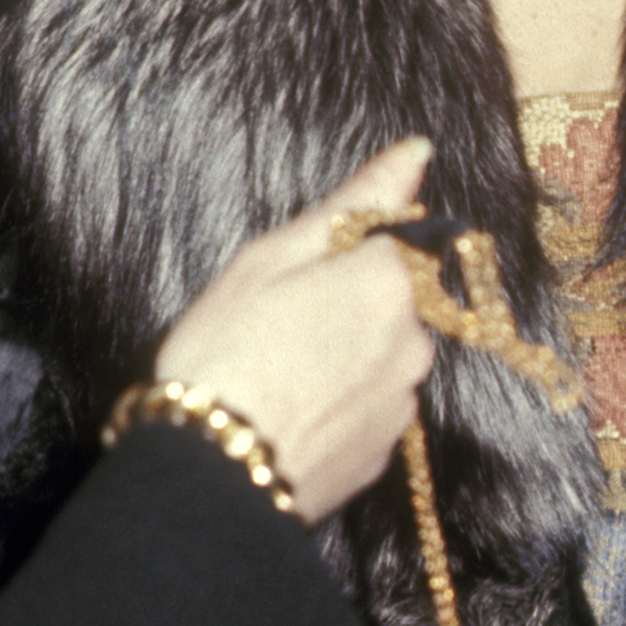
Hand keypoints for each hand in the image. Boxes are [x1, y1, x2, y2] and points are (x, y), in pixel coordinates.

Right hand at [153, 141, 437, 521]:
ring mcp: (401, 403)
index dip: (344, 256)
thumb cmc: (227, 353)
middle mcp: (414, 341)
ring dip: (344, 359)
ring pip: (380, 359)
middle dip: (347, 307)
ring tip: (277, 378)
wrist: (208, 475)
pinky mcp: (381, 455)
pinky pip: (365, 411)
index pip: (396, 243)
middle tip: (276, 328)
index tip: (300, 279)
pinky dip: (336, 407)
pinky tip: (288, 415)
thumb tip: (417, 151)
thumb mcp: (275, 256)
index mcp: (393, 282)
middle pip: (392, 304)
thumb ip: (356, 201)